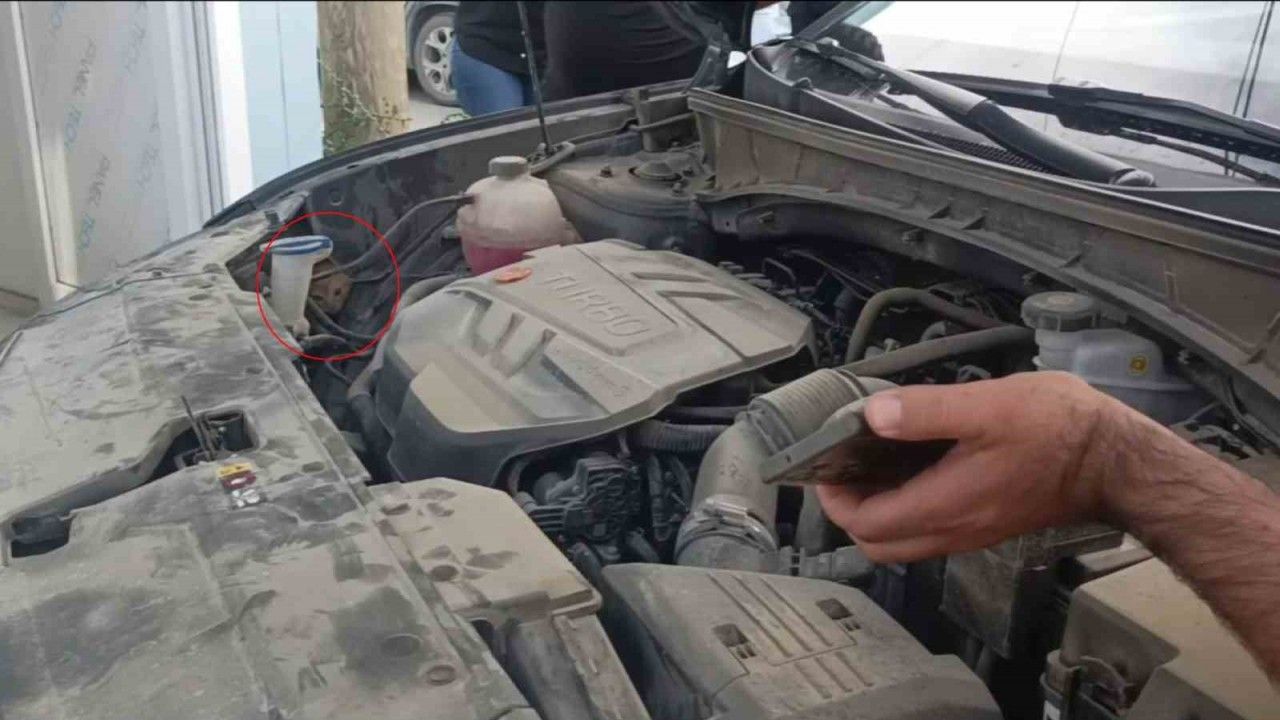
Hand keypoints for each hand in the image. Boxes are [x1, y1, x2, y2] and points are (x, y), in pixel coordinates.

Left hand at [817, 371, 1129, 561]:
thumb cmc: (1059, 431)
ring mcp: (971, 531)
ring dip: (877, 510)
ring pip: (903, 541)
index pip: (866, 524)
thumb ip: (925, 411)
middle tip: (842, 467)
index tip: (825, 465)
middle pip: (878, 543)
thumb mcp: (987, 406)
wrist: (1116, 461)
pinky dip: (906, 506)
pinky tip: (910, 465)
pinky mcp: (986, 523)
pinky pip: (930, 529)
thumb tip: (872, 415)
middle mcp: (954, 529)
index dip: (834, 499)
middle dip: (849, 509)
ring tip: (870, 463)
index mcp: (946, 505)